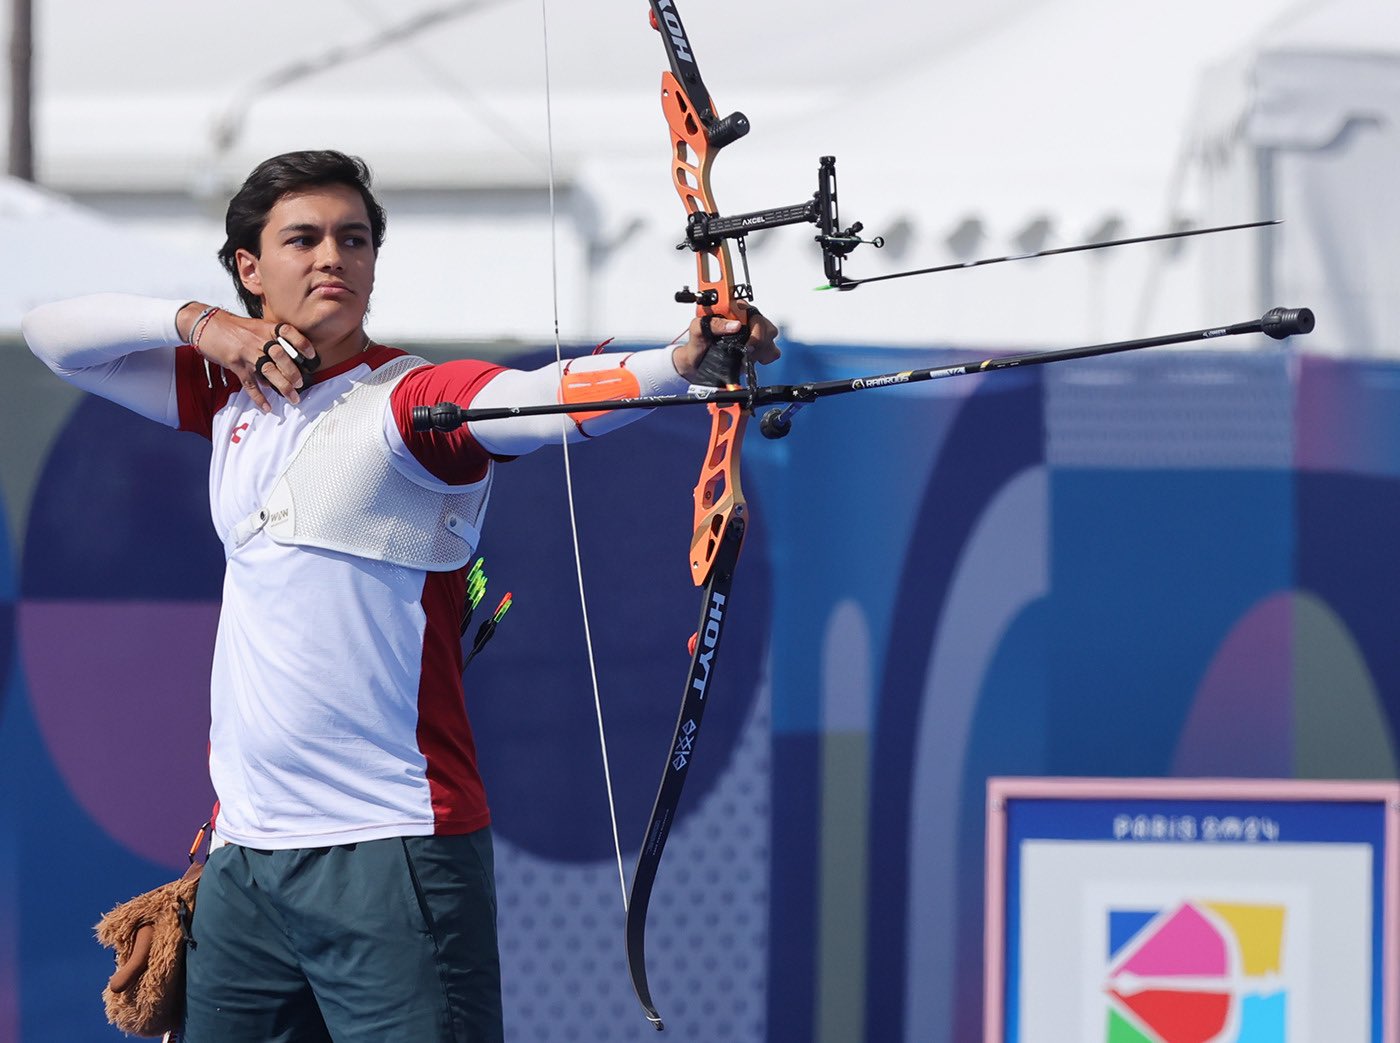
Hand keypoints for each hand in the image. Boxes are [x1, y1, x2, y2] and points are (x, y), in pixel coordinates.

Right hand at [180, 304, 316, 411]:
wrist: (205, 324)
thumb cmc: (233, 327)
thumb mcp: (255, 327)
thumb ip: (270, 342)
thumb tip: (282, 366)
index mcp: (266, 328)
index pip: (289, 332)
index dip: (302, 344)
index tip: (312, 356)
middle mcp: (258, 339)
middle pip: (281, 356)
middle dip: (293, 372)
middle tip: (301, 384)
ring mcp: (246, 352)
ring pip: (268, 371)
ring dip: (283, 386)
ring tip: (293, 398)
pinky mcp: (235, 364)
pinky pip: (249, 384)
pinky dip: (259, 397)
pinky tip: (267, 407)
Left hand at [672, 299, 780, 382]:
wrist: (696, 364)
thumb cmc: (697, 344)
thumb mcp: (697, 329)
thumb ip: (713, 323)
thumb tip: (735, 325)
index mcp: (732, 308)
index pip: (752, 311)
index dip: (753, 326)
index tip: (747, 342)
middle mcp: (745, 318)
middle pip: (764, 324)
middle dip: (758, 341)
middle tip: (746, 352)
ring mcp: (753, 332)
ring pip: (771, 336)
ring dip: (761, 349)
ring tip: (746, 357)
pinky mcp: (758, 347)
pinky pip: (773, 349)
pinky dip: (766, 356)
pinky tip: (752, 359)